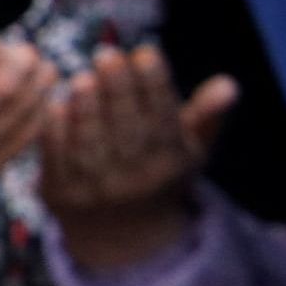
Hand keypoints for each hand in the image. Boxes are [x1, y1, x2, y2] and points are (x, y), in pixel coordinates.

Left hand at [38, 44, 236, 272]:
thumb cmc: (158, 172)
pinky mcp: (61, 194)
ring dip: (85, 109)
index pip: (164, 118)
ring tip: (82, 78)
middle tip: (107, 54)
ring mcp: (97, 189)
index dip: (155, 84)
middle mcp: (136, 180)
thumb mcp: (190, 148)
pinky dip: (56, 131)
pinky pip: (57, 159)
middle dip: (117, 89)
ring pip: (91, 144)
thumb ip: (207, 114)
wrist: (120, 234)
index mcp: (170, 163)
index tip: (146, 52)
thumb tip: (229, 84)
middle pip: (127, 129)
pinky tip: (56, 102)